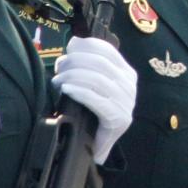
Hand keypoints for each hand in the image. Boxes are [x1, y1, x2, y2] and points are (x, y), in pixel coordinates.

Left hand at [52, 36, 136, 162]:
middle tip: (58, 69)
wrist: (95, 145)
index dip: (86, 46)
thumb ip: (85, 63)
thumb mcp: (91, 83)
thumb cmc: (90, 111)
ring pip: (97, 80)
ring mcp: (127, 103)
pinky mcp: (119, 119)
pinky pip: (96, 99)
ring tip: (57, 81)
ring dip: (73, 76)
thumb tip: (73, 42)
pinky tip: (65, 90)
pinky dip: (79, 92)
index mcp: (127, 73)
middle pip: (100, 63)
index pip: (108, 51)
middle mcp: (130, 86)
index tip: (69, 48)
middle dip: (75, 62)